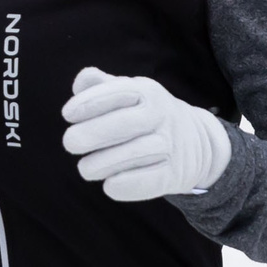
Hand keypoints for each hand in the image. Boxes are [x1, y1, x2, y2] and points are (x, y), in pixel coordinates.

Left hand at [59, 67, 231, 202]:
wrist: (198, 142)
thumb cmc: (148, 115)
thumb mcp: (130, 94)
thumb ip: (102, 86)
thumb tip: (82, 81)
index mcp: (148, 92)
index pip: (119, 93)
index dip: (90, 102)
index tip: (67, 114)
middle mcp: (162, 116)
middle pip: (125, 124)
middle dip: (92, 133)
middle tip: (70, 143)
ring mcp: (170, 145)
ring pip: (136, 153)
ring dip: (104, 163)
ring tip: (85, 168)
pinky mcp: (174, 174)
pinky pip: (150, 180)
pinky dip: (127, 184)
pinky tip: (109, 185)